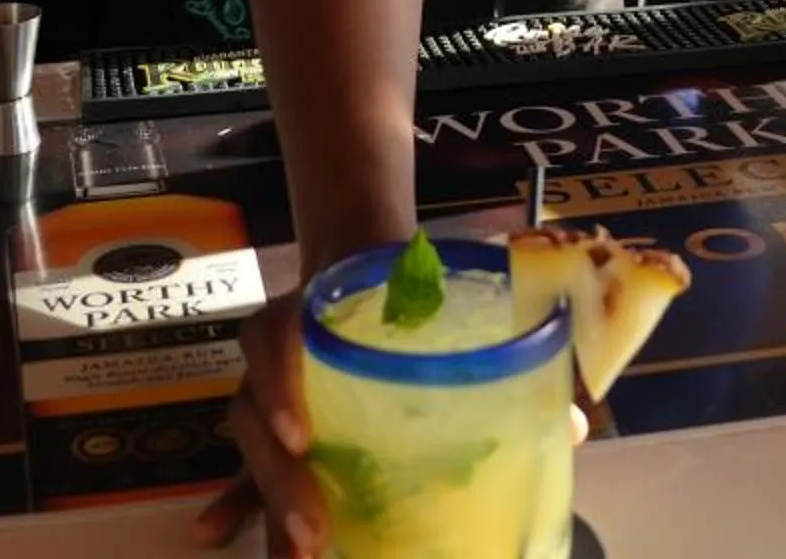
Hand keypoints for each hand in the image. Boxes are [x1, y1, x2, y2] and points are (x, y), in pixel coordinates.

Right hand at [195, 288, 591, 553]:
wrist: (362, 257)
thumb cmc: (413, 286)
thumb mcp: (450, 297)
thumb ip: (504, 348)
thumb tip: (573, 422)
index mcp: (312, 312)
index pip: (276, 339)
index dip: (280, 383)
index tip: (300, 436)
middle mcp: (277, 355)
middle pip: (256, 415)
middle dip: (280, 480)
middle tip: (311, 532)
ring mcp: (268, 393)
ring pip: (250, 448)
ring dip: (265, 504)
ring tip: (292, 555)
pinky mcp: (274, 430)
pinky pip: (244, 467)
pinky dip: (232, 502)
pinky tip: (212, 535)